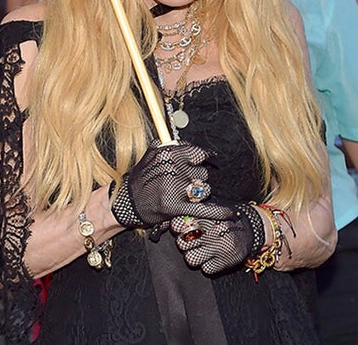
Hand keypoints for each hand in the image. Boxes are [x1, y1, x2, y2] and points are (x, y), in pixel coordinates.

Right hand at [111, 141, 235, 227]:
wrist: (126, 203)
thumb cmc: (141, 179)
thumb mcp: (150, 156)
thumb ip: (168, 146)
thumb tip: (186, 143)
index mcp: (168, 153)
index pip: (198, 153)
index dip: (199, 160)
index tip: (197, 164)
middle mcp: (173, 169)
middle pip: (203, 173)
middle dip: (196, 178)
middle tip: (181, 184)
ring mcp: (176, 189)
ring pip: (205, 189)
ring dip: (199, 193)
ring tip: (184, 196)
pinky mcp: (178, 208)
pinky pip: (206, 209)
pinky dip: (220, 212)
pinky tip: (231, 213)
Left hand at [173, 202, 265, 274]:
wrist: (255, 228)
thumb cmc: (228, 218)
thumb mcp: (213, 208)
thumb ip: (194, 211)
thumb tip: (173, 219)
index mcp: (208, 217)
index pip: (180, 225)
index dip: (177, 227)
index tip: (180, 227)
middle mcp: (214, 233)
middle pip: (182, 243)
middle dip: (183, 242)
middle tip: (191, 240)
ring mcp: (220, 249)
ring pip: (190, 259)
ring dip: (193, 255)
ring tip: (200, 249)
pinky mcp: (226, 263)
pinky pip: (205, 269)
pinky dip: (207, 264)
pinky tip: (212, 256)